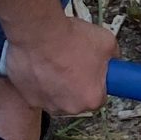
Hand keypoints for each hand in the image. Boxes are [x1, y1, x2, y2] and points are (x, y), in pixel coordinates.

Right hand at [1, 11, 118, 117]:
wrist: (39, 32)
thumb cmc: (69, 38)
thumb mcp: (107, 42)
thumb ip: (112, 57)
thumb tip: (112, 59)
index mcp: (91, 98)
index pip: (99, 97)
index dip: (96, 83)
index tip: (93, 74)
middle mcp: (69, 107)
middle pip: (77, 99)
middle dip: (76, 84)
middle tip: (73, 63)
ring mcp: (47, 104)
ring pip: (56, 97)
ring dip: (56, 84)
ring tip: (56, 62)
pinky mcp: (28, 97)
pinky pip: (37, 91)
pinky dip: (38, 81)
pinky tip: (41, 64)